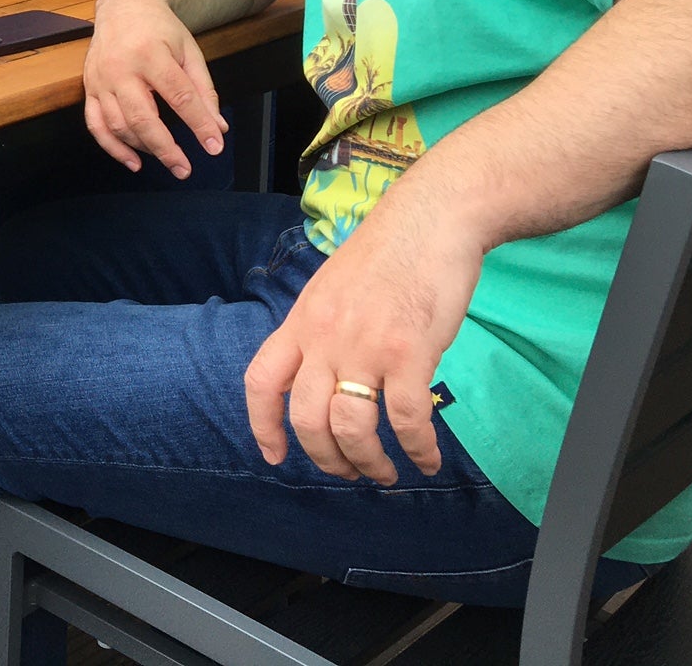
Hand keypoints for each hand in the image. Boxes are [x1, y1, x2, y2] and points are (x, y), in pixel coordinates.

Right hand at [82, 0, 226, 174]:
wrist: (124, 6)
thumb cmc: (160, 29)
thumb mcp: (189, 51)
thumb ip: (203, 90)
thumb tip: (217, 127)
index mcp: (151, 54)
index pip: (179, 96)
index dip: (199, 124)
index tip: (214, 145)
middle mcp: (121, 68)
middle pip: (142, 118)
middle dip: (165, 149)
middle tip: (184, 169)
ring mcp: (100, 80)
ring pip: (118, 125)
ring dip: (143, 148)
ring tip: (166, 159)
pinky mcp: (88, 88)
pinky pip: (95, 125)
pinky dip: (113, 148)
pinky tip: (133, 162)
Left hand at [243, 192, 482, 484]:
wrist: (430, 219)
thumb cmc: (388, 253)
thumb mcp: (332, 288)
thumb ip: (322, 329)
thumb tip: (322, 372)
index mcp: (302, 321)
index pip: (262, 380)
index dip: (262, 424)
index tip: (275, 455)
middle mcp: (325, 337)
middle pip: (306, 419)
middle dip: (326, 459)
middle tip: (349, 471)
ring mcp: (365, 346)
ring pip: (351, 429)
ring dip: (368, 463)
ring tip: (386, 473)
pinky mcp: (409, 353)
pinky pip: (406, 420)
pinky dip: (417, 450)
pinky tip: (427, 459)